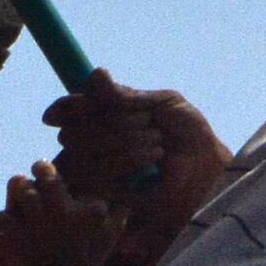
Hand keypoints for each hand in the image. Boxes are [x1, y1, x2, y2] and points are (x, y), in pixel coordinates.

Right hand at [47, 82, 218, 207]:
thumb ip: (125, 95)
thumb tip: (95, 74)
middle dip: (114, 122)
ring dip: (128, 140)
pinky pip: (99, 173)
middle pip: (73, 130)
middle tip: (148, 121)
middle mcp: (89, 141)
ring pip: (85, 150)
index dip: (68, 107)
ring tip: (157, 140)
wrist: (201, 161)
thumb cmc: (183, 128)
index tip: (85, 103)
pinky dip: (130, 159)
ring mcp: (92, 168)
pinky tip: (153, 160)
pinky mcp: (103, 191)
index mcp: (100, 114)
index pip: (64, 110)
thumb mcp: (160, 103)